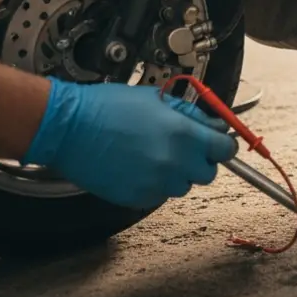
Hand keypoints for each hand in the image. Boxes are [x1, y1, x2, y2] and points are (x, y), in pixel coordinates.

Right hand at [23, 78, 239, 208]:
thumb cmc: (109, 107)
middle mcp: (173, 162)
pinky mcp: (137, 197)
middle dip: (200, 160)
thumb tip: (217, 126)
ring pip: (183, 186)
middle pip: (208, 173)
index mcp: (183, 134)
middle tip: (183, 147)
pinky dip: (155, 184)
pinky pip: (159, 195)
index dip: (223, 145)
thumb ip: (193, 115)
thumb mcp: (159, 99)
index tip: (217, 142)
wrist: (69, 127)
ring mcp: (155, 183)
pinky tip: (138, 165)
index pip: (226, 150)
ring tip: (154, 154)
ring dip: (177, 173)